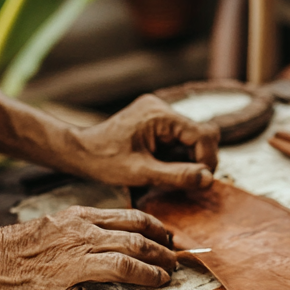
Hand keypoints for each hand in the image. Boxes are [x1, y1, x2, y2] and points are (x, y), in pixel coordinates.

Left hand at [0, 206, 177, 289]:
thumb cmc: (16, 289)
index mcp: (81, 263)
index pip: (130, 267)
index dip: (151, 275)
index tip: (164, 282)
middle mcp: (83, 237)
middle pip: (135, 241)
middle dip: (160, 253)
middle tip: (175, 263)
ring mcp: (76, 221)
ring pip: (126, 219)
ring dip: (152, 229)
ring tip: (169, 239)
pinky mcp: (68, 213)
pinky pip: (108, 211)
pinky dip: (129, 217)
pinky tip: (139, 224)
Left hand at [71, 93, 219, 190]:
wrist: (80, 152)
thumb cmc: (105, 161)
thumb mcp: (142, 174)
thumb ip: (177, 176)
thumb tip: (209, 180)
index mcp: (160, 116)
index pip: (203, 134)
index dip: (207, 160)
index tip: (199, 182)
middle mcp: (161, 108)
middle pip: (202, 133)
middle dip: (200, 159)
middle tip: (188, 181)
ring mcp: (159, 113)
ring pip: (193, 137)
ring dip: (190, 159)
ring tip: (172, 175)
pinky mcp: (156, 121)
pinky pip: (180, 138)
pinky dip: (179, 156)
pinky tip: (165, 167)